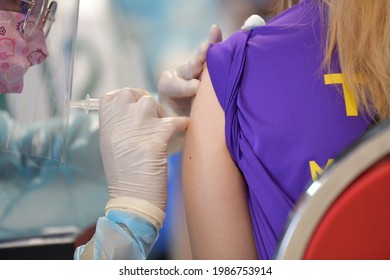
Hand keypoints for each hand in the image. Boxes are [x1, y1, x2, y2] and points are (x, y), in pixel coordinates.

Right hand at [99, 88, 188, 215]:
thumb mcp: (112, 147)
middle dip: (144, 99)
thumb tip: (133, 112)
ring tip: (164, 127)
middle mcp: (118, 123)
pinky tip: (184, 128)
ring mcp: (136, 128)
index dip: (127, 97)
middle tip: (153, 114)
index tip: (135, 105)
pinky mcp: (156, 138)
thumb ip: (119, 126)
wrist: (132, 201)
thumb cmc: (124, 177)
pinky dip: (182, 123)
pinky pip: (175, 120)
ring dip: (161, 112)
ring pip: (152, 102)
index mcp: (105, 127)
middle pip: (132, 94)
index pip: (112, 96)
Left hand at [157, 24, 222, 116]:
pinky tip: (215, 30)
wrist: (180, 110)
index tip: (195, 87)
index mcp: (168, 88)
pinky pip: (211, 54)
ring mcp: (193, 69)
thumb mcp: (173, 121)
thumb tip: (189, 122)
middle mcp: (180, 75)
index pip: (175, 86)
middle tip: (198, 61)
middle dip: (193, 65)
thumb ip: (178, 120)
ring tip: (210, 41)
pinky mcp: (206, 66)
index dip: (185, 86)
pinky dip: (214, 43)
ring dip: (205, 52)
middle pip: (187, 70)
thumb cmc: (176, 118)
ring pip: (199, 61)